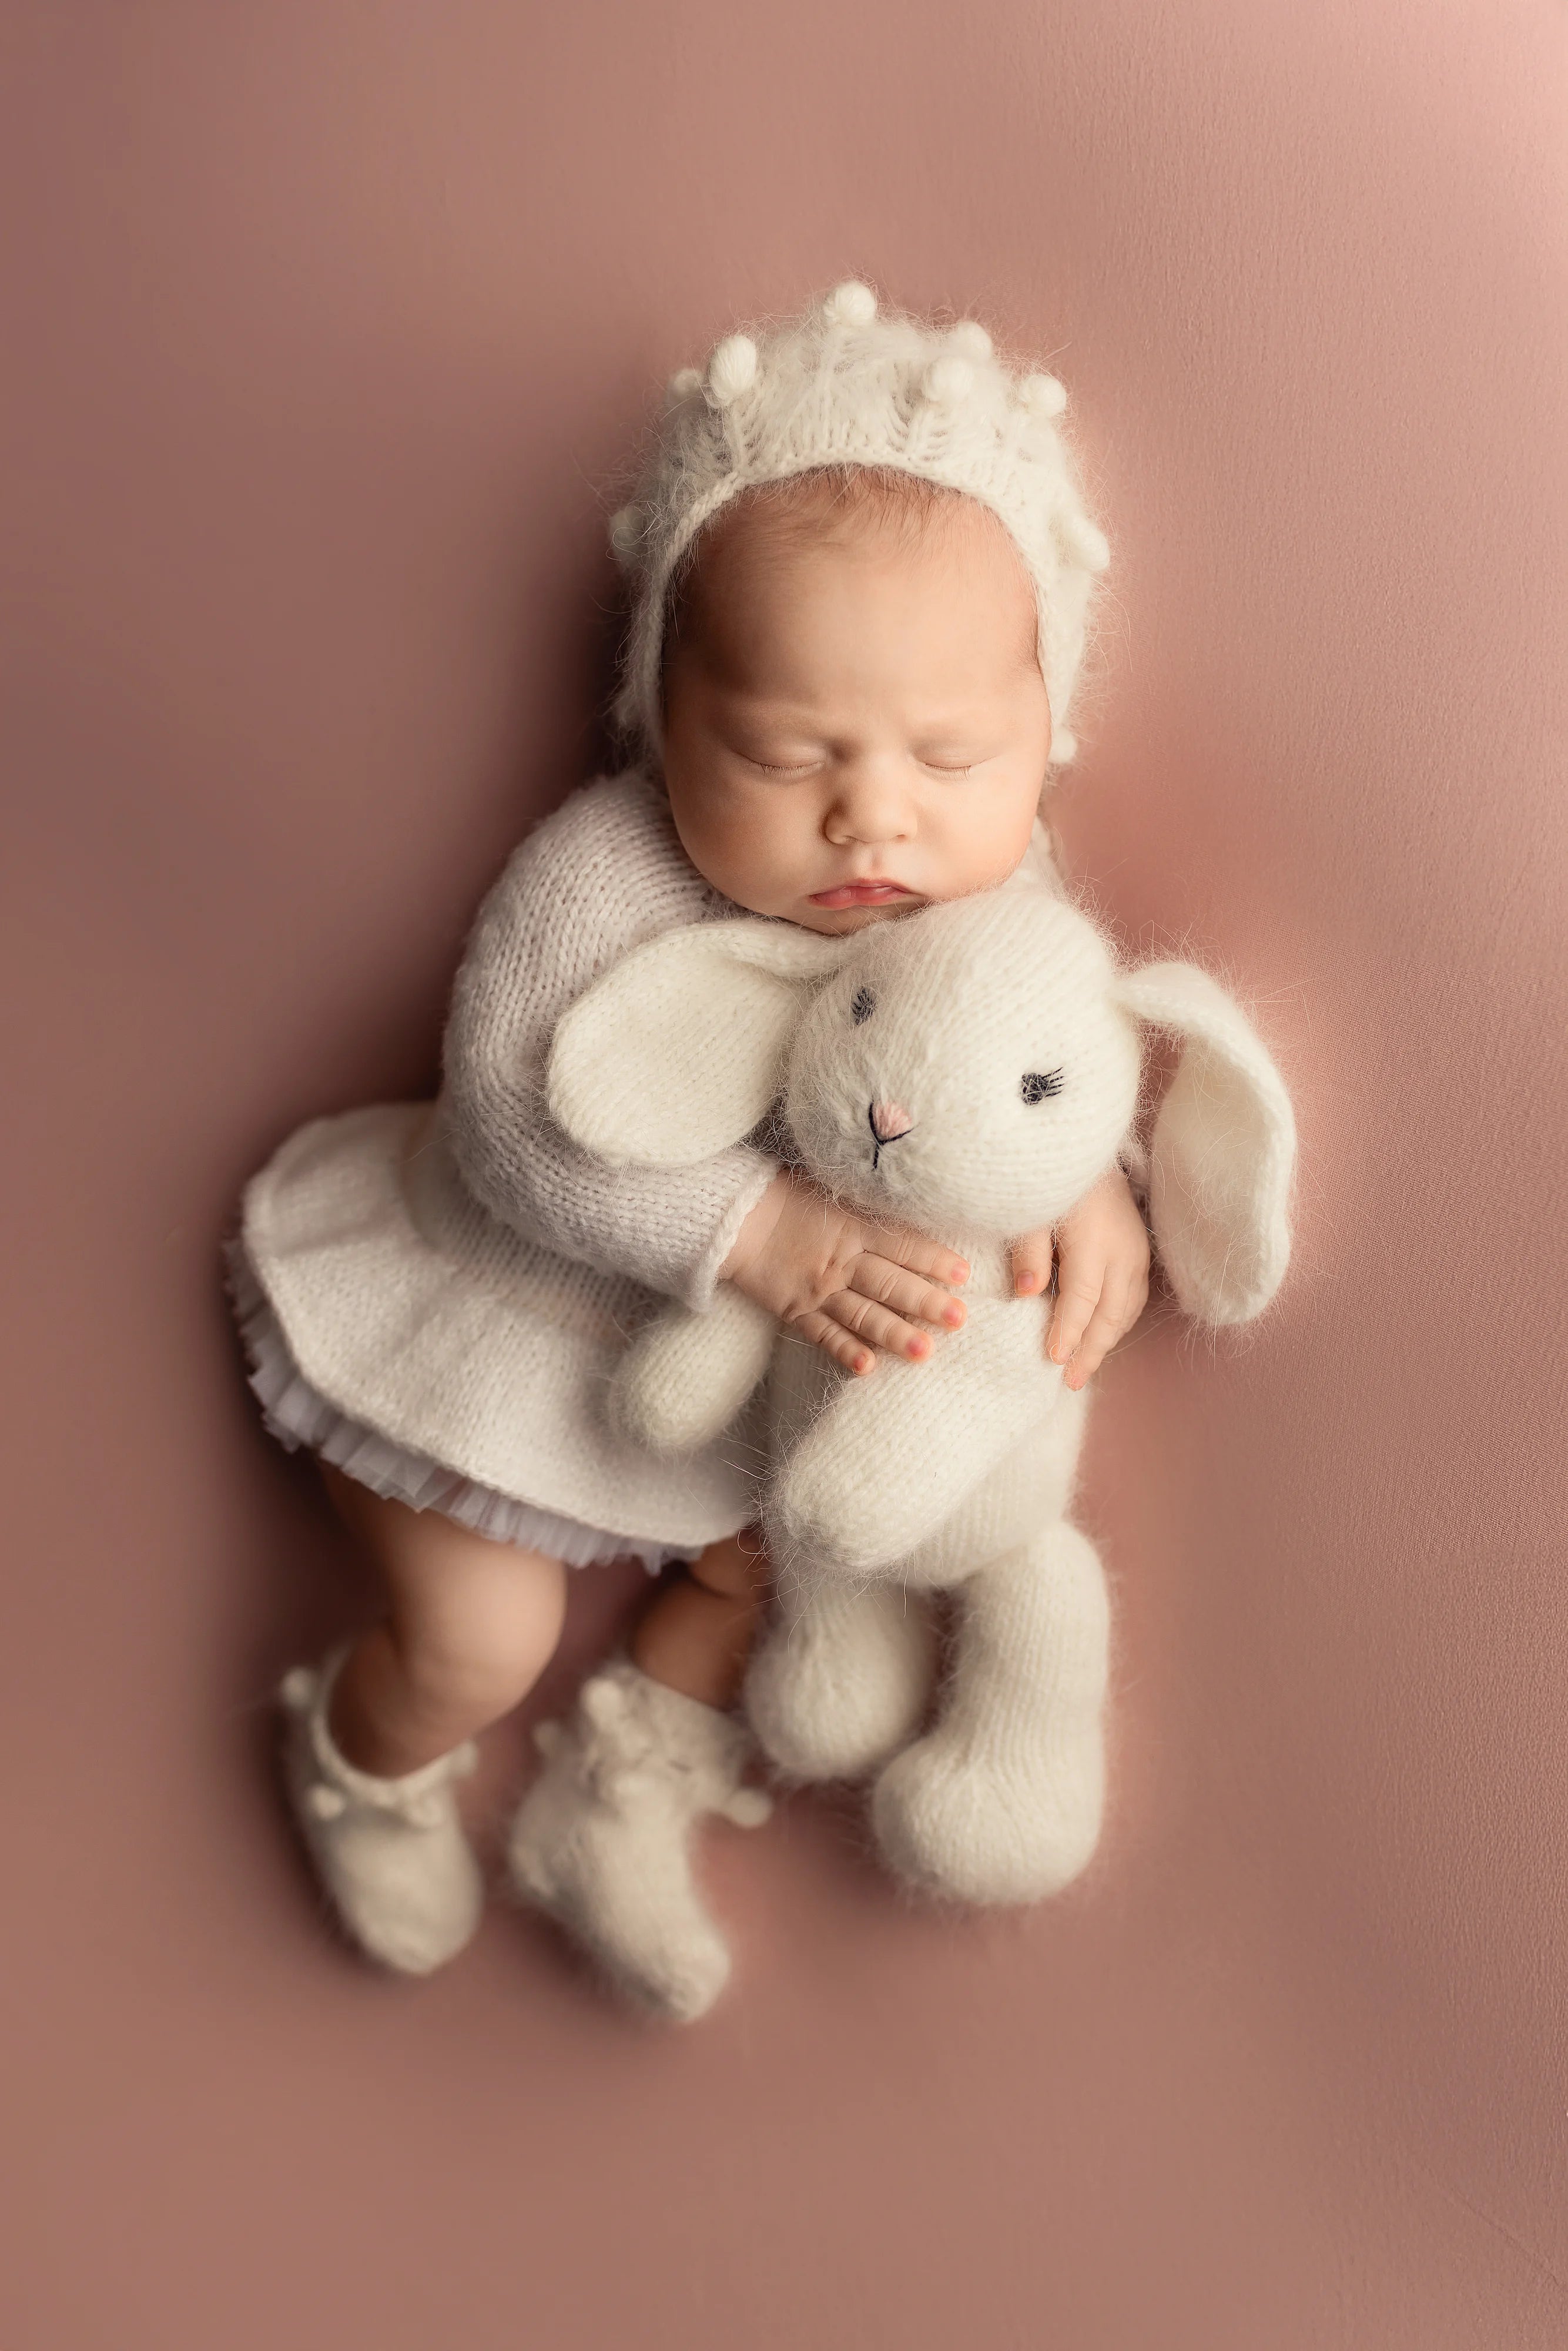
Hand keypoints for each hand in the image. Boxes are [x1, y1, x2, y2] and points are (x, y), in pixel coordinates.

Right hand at [721, 1169, 968, 1376]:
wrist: (731, 1217)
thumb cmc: (783, 1193)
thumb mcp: (830, 1184)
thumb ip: (867, 1197)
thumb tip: (908, 1196)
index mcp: (850, 1224)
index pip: (901, 1243)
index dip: (933, 1258)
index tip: (963, 1273)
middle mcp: (839, 1260)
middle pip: (889, 1283)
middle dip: (926, 1302)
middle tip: (959, 1319)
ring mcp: (817, 1289)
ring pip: (862, 1314)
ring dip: (895, 1334)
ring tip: (925, 1353)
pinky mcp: (795, 1310)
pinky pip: (823, 1334)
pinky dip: (844, 1351)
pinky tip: (868, 1367)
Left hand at [1011, 1164, 1149, 1391]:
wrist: (1089, 1150)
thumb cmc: (1052, 1180)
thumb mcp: (1031, 1209)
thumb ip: (1029, 1251)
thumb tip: (1027, 1294)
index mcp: (1094, 1240)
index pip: (1082, 1298)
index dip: (1068, 1331)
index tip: (1053, 1360)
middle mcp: (1123, 1252)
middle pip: (1110, 1314)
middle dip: (1090, 1351)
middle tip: (1069, 1382)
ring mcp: (1137, 1254)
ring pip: (1126, 1311)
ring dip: (1104, 1343)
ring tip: (1081, 1371)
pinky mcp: (1141, 1253)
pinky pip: (1133, 1300)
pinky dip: (1116, 1325)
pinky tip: (1098, 1340)